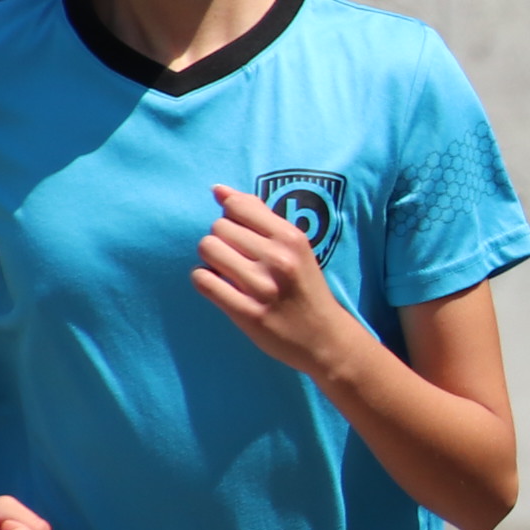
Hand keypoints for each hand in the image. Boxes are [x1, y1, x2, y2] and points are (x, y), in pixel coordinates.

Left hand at [193, 184, 372, 383]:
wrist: (324, 338)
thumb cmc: (305, 287)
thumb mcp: (294, 247)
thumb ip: (258, 216)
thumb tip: (218, 190)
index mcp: (292, 238)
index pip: (238, 206)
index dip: (231, 218)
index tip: (241, 235)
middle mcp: (279, 258)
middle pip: (218, 228)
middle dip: (221, 240)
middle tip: (236, 259)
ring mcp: (263, 287)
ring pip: (208, 250)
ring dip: (211, 260)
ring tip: (227, 272)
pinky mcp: (248, 313)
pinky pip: (204, 282)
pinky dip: (205, 281)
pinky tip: (220, 287)